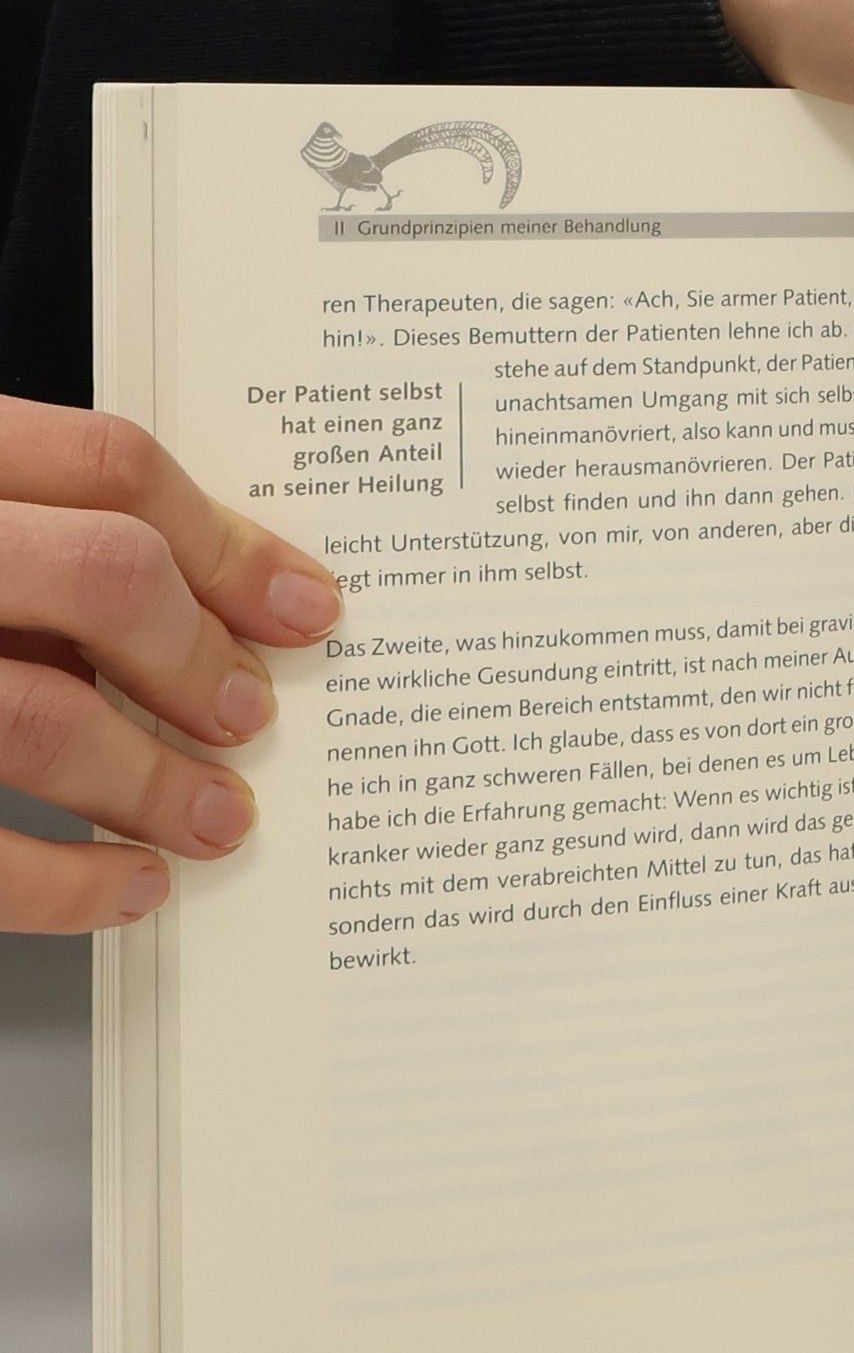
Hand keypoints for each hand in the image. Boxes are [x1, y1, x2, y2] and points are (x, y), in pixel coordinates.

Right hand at [0, 395, 340, 932]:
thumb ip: (43, 546)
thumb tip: (215, 608)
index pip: (105, 466)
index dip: (229, 543)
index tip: (310, 608)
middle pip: (104, 575)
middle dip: (205, 656)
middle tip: (254, 715)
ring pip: (43, 714)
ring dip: (155, 781)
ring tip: (218, 818)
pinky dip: (67, 882)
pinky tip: (129, 887)